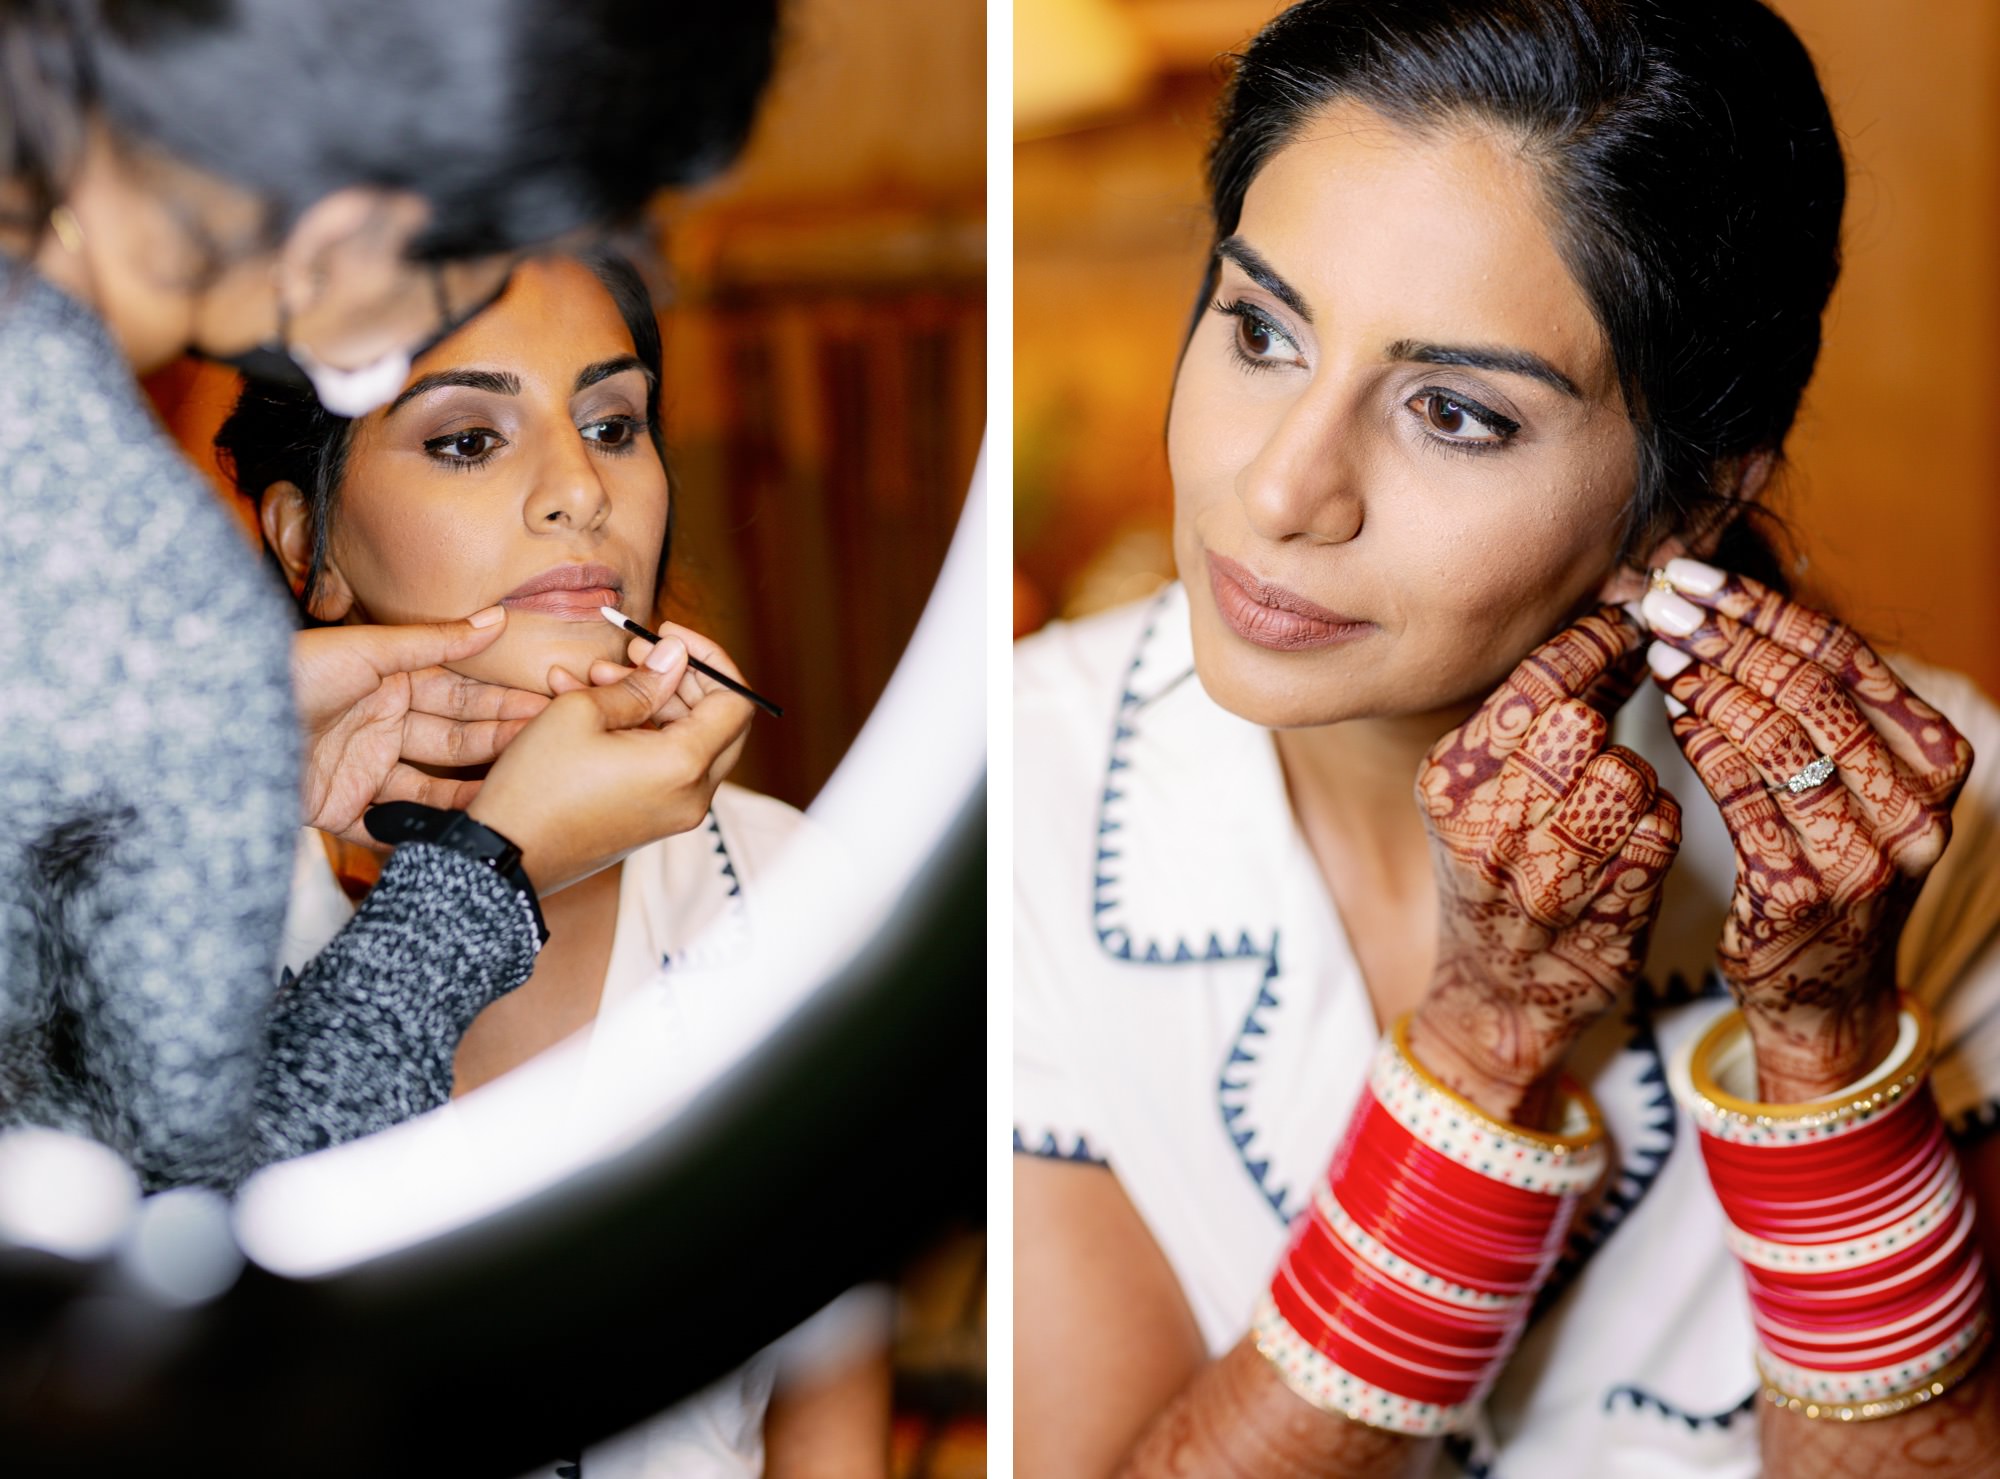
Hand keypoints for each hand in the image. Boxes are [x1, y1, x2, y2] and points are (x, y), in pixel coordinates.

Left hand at [293, 609, 548, 845]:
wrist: (219, 724)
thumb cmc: (290, 673)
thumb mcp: (368, 649)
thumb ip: (435, 641)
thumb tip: (495, 619)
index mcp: (386, 682)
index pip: (457, 694)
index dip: (501, 702)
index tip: (547, 707)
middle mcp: (379, 725)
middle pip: (452, 740)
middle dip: (499, 743)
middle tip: (547, 748)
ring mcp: (362, 769)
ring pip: (432, 786)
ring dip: (473, 790)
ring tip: (516, 794)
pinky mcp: (340, 809)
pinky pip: (391, 826)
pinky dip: (423, 833)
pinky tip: (465, 832)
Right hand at [468, 625, 754, 893]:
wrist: (503, 858)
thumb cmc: (537, 784)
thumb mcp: (581, 712)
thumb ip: (641, 682)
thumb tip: (677, 655)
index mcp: (685, 766)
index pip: (736, 701)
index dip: (709, 660)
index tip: (670, 636)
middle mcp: (693, 796)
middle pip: (717, 721)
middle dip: (677, 678)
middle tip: (632, 653)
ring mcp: (675, 813)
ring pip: (685, 740)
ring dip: (648, 701)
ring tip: (590, 677)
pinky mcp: (653, 820)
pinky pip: (662, 765)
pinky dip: (637, 732)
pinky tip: (587, 705)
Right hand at [1408, 607, 1682, 1123]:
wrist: (1498, 991)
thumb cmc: (1502, 867)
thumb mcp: (1488, 785)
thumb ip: (1542, 708)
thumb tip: (1622, 614)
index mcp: (1448, 779)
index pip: (1534, 682)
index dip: (1594, 644)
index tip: (1626, 629)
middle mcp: (1485, 828)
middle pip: (1579, 724)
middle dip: (1604, 725)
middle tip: (1599, 740)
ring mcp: (1545, 880)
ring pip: (1627, 776)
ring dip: (1635, 782)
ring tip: (1611, 805)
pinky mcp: (1604, 917)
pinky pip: (1661, 830)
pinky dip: (1658, 827)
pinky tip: (1629, 846)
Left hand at [1642, 559, 1971, 1099]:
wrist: (1825, 991)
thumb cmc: (1827, 864)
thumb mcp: (1849, 781)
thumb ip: (1815, 707)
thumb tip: (1728, 608)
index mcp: (1935, 759)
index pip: (1843, 659)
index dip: (1762, 610)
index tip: (1694, 577)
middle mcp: (1915, 804)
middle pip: (1808, 691)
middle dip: (1726, 638)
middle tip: (1661, 607)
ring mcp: (1866, 852)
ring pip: (1776, 737)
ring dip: (1708, 684)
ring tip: (1660, 653)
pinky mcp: (1804, 892)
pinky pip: (1743, 796)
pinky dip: (1703, 745)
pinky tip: (1669, 715)